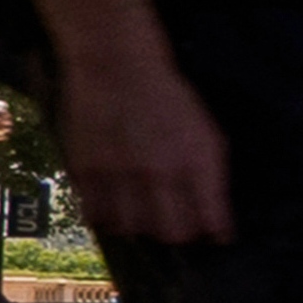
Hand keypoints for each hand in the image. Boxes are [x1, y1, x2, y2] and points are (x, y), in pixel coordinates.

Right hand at [56, 38, 234, 246]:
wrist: (116, 65)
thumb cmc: (168, 97)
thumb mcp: (205, 130)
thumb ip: (210, 174)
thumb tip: (216, 217)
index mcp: (197, 160)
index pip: (210, 218)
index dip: (215, 233)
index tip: (216, 238)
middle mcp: (160, 172)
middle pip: (171, 232)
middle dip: (178, 234)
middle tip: (177, 227)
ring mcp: (120, 174)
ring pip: (131, 228)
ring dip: (140, 226)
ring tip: (143, 215)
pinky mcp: (86, 170)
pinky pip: (95, 213)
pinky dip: (106, 215)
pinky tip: (114, 205)